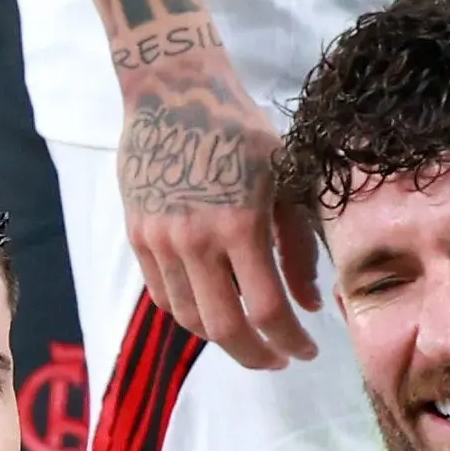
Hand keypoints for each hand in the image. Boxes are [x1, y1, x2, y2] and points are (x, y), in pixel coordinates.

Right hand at [122, 75, 318, 369]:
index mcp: (239, 224)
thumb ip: (299, 245)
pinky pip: (165, 297)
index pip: (267, 310)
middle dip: (256, 356)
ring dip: (224, 338)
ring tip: (249, 335)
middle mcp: (195, 241)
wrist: (172, 92)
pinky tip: (215, 309)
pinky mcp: (138, 238)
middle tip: (278, 359)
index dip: (290, 341)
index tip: (306, 350)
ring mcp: (160, 242)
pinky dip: (192, 314)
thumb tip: (311, 304)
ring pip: (191, 319)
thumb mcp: (284, 177)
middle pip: (225, 329)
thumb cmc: (240, 129)